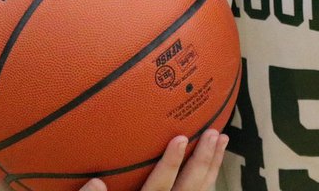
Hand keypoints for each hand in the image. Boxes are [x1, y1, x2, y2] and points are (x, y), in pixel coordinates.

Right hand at [78, 129, 227, 190]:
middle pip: (189, 190)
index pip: (158, 190)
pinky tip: (212, 168)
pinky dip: (207, 183)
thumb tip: (95, 183)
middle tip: (214, 133)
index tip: (180, 139)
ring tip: (222, 141)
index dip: (170, 166)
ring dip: (211, 168)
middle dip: (202, 161)